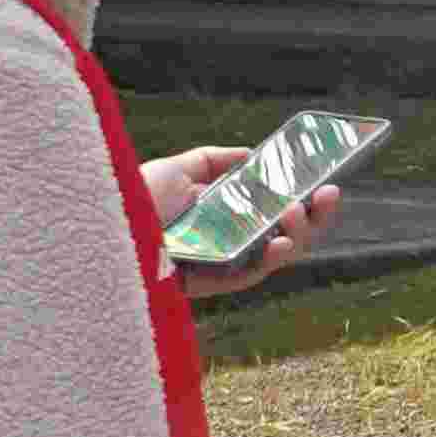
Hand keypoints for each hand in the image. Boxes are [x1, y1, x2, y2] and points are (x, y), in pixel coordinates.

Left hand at [142, 148, 340, 301]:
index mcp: (225, 212)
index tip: (323, 178)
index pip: (274, 206)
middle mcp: (231, 238)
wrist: (106, 227)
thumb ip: (215, 160)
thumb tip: (252, 154)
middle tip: (330, 193)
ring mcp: (227, 261)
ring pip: (279, 253)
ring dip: (299, 233)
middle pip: (286, 230)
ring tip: (299, 211)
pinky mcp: (217, 282)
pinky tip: (282, 241)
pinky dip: (274, 257)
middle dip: (314, 213)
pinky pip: (255, 273)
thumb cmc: (135, 198)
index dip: (303, 194)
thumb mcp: (178, 168)